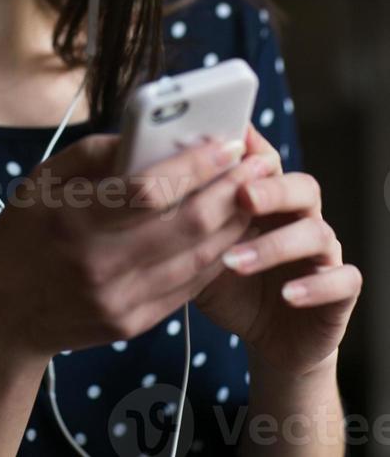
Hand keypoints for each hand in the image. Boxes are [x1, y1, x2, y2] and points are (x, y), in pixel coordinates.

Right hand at [0, 131, 271, 357]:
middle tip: (260, 162)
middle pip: (187, 224)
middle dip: (233, 189)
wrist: (5, 315)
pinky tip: (231, 229)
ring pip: (198, 257)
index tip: (229, 143)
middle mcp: (100, 265)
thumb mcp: (43, 180)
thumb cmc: (24, 233)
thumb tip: (148, 134)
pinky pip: (190, 286)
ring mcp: (120, 300)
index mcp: (74, 220)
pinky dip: (217, 254)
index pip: (151, 190)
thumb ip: (94, 154)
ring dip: (235, 221)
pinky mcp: (133, 323)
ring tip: (255, 191)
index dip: (196, 165)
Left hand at [193, 123, 362, 377]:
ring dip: (276, 245)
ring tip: (234, 260)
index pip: (264, 159)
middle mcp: (299, 215)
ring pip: (317, 232)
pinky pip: (342, 280)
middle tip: (241, 194)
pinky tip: (288, 295)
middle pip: (299, 186)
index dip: (248, 150)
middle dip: (268, 189)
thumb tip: (132, 178)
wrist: (268, 331)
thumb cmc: (225, 279)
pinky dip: (316, 286)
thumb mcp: (194, 244)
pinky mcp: (339, 289)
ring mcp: (323, 250)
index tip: (224, 145)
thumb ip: (178, 213)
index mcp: (265, 194)